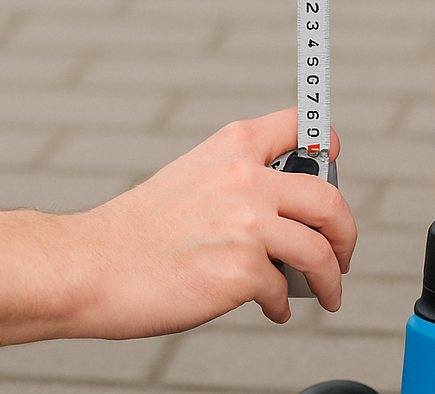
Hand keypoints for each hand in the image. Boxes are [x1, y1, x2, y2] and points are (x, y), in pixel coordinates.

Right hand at [67, 109, 354, 333]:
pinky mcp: (243, 270)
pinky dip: (282, 305)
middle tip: (343, 253)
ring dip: (329, 278)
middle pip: (330, 198)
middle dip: (346, 233)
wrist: (87, 267)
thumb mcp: (188, 179)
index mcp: (232, 149)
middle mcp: (247, 179)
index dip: (325, 141)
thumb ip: (237, 182)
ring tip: (326, 293)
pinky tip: (272, 310)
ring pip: (320, 251)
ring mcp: (248, 224)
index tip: (334, 158)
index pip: (298, 125)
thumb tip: (284, 214)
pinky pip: (284, 290)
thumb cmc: (132, 233)